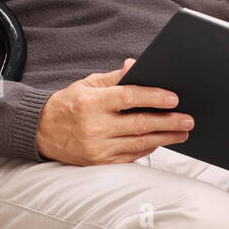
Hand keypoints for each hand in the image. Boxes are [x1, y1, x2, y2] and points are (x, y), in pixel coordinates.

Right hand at [35, 58, 193, 165]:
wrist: (40, 132)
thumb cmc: (67, 104)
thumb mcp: (86, 84)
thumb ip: (114, 78)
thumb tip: (136, 66)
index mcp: (92, 103)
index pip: (129, 98)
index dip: (154, 97)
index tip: (174, 98)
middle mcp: (95, 127)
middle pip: (140, 124)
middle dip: (168, 122)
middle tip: (188, 119)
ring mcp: (97, 147)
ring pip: (139, 143)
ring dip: (164, 138)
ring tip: (182, 132)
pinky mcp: (99, 162)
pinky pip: (130, 157)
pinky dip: (148, 149)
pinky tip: (161, 142)